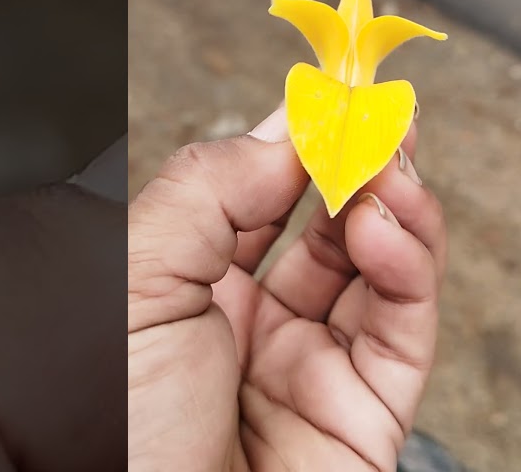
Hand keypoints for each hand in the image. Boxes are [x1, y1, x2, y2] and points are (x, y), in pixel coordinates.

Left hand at [118, 106, 446, 470]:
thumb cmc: (112, 431)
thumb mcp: (136, 280)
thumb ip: (210, 190)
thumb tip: (283, 128)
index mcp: (192, 292)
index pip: (263, 195)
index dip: (301, 140)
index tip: (335, 88)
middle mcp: (256, 329)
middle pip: (331, 225)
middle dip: (361, 164)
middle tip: (384, 113)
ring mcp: (316, 372)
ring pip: (381, 270)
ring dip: (395, 205)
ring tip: (390, 162)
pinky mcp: (367, 417)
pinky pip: (403, 329)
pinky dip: (408, 268)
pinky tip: (386, 225)